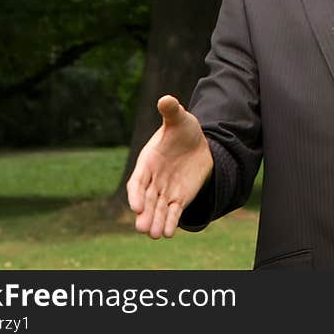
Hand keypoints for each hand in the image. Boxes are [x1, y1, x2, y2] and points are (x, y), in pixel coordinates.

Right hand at [126, 95, 214, 238]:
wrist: (198, 144)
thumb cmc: (183, 130)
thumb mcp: (180, 119)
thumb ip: (171, 111)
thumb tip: (166, 99)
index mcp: (147, 162)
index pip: (138, 181)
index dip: (136, 194)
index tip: (136, 206)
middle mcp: (153, 179)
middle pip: (146, 200)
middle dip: (144, 214)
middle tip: (142, 228)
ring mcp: (165, 190)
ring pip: (157, 209)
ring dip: (155, 222)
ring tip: (154, 235)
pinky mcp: (178, 198)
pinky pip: (172, 212)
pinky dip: (169, 222)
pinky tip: (167, 234)